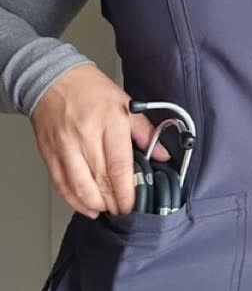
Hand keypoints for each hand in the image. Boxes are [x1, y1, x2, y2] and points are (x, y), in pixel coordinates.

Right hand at [30, 64, 170, 218]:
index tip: (134, 205)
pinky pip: (61, 185)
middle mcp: (86, 135)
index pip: (119, 166)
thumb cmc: (90, 90)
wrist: (52, 79)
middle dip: (115, 203)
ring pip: (80, 187)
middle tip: (124, 211)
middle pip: (101, 181)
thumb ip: (145, 132)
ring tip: (108, 209)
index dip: (127, 192)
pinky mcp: (50, 153)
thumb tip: (163, 155)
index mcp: (109, 122)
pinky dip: (74, 201)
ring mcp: (65, 146)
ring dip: (96, 205)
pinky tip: (87, 206)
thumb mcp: (125, 103)